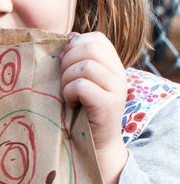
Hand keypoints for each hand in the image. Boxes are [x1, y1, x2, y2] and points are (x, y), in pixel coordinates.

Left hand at [60, 31, 127, 183]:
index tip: (65, 64)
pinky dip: (70, 93)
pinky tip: (71, 104)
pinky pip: (82, 85)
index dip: (75, 46)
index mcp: (113, 65)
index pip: (96, 38)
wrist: (95, 146)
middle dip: (68, 62)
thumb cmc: (81, 113)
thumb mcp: (81, 83)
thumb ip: (77, 61)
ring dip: (67, 79)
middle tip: (64, 81)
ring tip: (67, 94)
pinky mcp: (108, 104)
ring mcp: (116, 88)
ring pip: (84, 66)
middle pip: (89, 48)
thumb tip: (68, 37)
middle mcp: (119, 73)